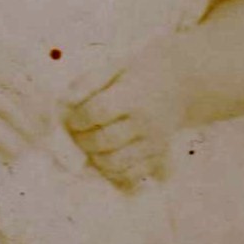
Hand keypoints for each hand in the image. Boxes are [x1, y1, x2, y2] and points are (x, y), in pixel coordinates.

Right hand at [0, 36, 60, 155]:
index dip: (43, 90)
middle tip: (49, 132)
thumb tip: (28, 91)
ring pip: (12, 112)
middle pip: (24, 90)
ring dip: (28, 132)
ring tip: (36, 147)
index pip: (27, 67)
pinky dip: (6, 144)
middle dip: (40, 113)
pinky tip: (14, 154)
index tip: (50, 107)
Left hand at [64, 40, 191, 188]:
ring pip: (117, 163)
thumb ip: (87, 82)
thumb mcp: (115, 67)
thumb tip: (63, 101)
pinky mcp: (158, 156)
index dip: (78, 118)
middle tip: (77, 134)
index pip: (98, 111)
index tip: (71, 118)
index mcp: (134, 94)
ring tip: (91, 147)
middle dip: (82, 141)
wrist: (180, 84)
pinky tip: (107, 160)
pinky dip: (114, 174)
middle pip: (105, 140)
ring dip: (95, 159)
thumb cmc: (139, 75)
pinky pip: (132, 175)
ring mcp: (154, 142)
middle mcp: (146, 120)